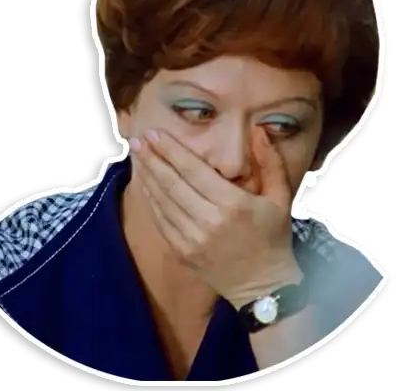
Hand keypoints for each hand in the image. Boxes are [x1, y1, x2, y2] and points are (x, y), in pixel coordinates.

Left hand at [131, 128, 302, 310]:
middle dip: (151, 158)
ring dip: (147, 176)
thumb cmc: (273, 238)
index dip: (170, 150)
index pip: (193, 170)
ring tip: (137, 156)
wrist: (264, 286)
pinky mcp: (184, 252)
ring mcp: (193, 239)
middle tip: (137, 139)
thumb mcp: (280, 198)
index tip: (154, 133)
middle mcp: (209, 221)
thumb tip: (260, 131)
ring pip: (162, 201)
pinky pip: (161, 222)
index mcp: (233, 204)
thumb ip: (270, 161)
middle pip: (171, 183)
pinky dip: (151, 201)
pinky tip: (145, 184)